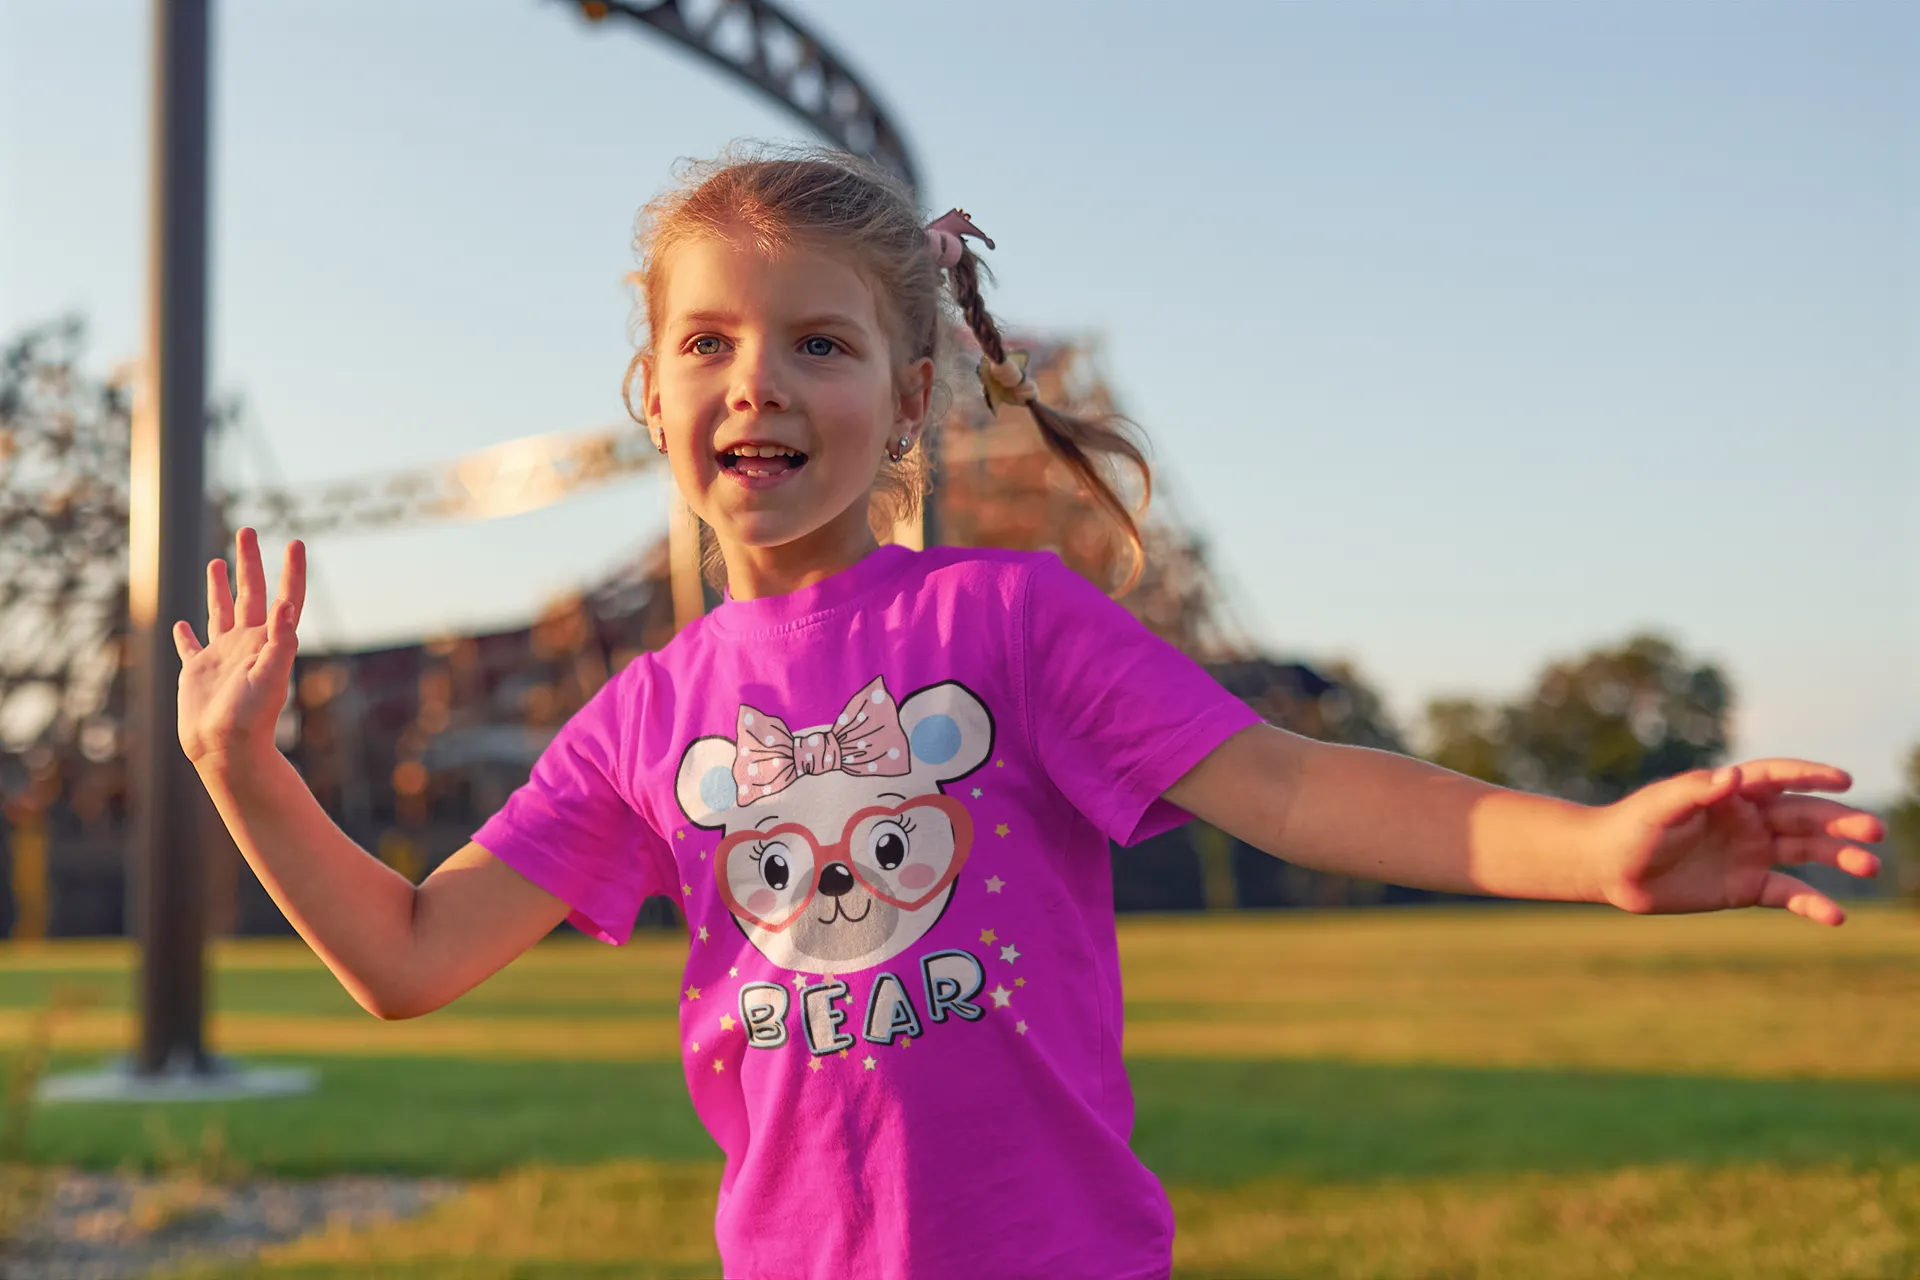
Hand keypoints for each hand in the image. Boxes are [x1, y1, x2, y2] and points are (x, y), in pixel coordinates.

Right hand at [173, 528, 306, 769]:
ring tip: (218, 562)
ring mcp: (222, 656)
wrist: (226, 750)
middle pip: (249, 593)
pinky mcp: (198, 672)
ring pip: (220, 611)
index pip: (284, 598)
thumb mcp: (271, 675)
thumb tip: (286, 604)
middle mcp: (247, 643)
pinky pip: (191, 648)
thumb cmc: (252, 717)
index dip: (291, 571)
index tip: (296, 541)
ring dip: (219, 587)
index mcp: (268, 641)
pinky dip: (186, 636)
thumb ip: (281, 640)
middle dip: (249, 561)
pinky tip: (181, 625)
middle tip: (246, 530)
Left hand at [1592, 759, 1884, 925]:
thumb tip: (1732, 777)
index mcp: (1729, 794)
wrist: (1609, 869)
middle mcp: (1748, 820)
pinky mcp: (1746, 886)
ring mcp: (1751, 853)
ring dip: (1839, 858)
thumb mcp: (1659, 807)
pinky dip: (1812, 903)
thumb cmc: (1630, 828)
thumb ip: (1695, 791)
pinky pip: (1788, 893)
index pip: (1778, 778)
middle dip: (1840, 822)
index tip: (1842, 780)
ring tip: (1869, 866)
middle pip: (1804, 817)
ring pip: (1806, 852)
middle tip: (1873, 831)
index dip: (1810, 776)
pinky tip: (1836, 916)